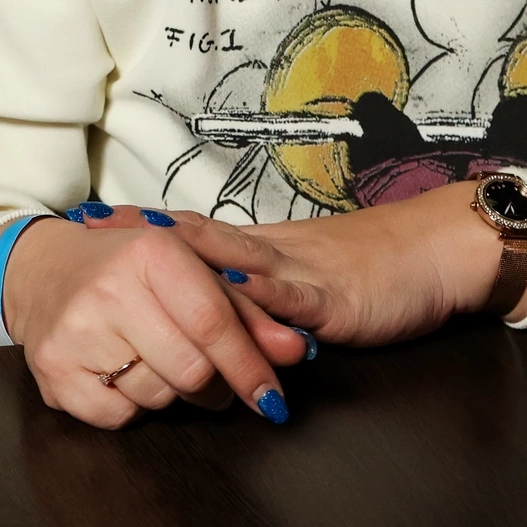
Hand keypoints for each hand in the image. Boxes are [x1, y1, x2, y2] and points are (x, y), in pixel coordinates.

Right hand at [0, 213, 308, 428]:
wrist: (42, 270)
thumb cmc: (126, 268)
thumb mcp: (188, 269)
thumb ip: (246, 309)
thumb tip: (294, 351)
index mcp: (151, 252)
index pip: (214, 323)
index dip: (250, 366)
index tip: (272, 397)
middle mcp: (109, 289)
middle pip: (192, 371)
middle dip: (213, 384)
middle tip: (210, 375)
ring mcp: (76, 333)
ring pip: (159, 397)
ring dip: (171, 390)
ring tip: (154, 357)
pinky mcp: (54, 373)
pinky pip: (120, 417)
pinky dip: (132, 404)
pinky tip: (120, 370)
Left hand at [111, 180, 526, 345]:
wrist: (437, 252)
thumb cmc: (376, 269)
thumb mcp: (308, 280)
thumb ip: (265, 295)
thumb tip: (221, 308)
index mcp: (263, 248)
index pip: (191, 232)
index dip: (142, 226)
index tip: (90, 217)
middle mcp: (271, 252)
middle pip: (195, 238)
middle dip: (141, 235)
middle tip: (89, 225)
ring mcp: (299, 271)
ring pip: (233, 260)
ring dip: (183, 256)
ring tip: (138, 249)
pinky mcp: (332, 297)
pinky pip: (290, 295)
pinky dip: (258, 293)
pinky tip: (229, 289)